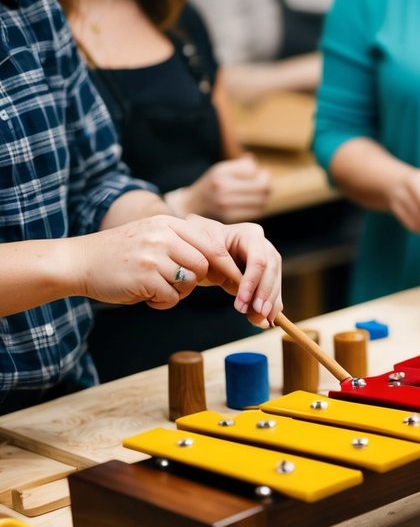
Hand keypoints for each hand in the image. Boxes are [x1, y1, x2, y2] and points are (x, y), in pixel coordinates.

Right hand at [70, 214, 281, 324]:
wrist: (80, 261)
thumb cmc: (121, 254)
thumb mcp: (153, 236)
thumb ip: (182, 243)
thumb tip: (222, 263)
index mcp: (168, 223)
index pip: (212, 244)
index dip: (226, 266)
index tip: (233, 281)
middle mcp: (162, 236)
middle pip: (204, 265)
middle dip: (197, 281)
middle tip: (179, 286)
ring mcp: (153, 256)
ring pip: (189, 282)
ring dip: (178, 292)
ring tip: (156, 288)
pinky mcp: (144, 278)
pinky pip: (171, 298)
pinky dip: (162, 303)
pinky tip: (145, 296)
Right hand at [170, 156, 270, 222]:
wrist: (190, 206)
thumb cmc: (210, 185)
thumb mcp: (221, 170)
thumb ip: (240, 165)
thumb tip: (254, 160)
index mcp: (221, 175)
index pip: (254, 172)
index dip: (261, 173)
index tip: (258, 174)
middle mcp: (222, 190)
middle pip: (262, 188)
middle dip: (266, 185)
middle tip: (262, 184)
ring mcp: (226, 206)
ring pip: (262, 201)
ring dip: (263, 197)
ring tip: (256, 194)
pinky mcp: (230, 218)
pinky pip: (256, 212)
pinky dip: (258, 207)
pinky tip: (252, 203)